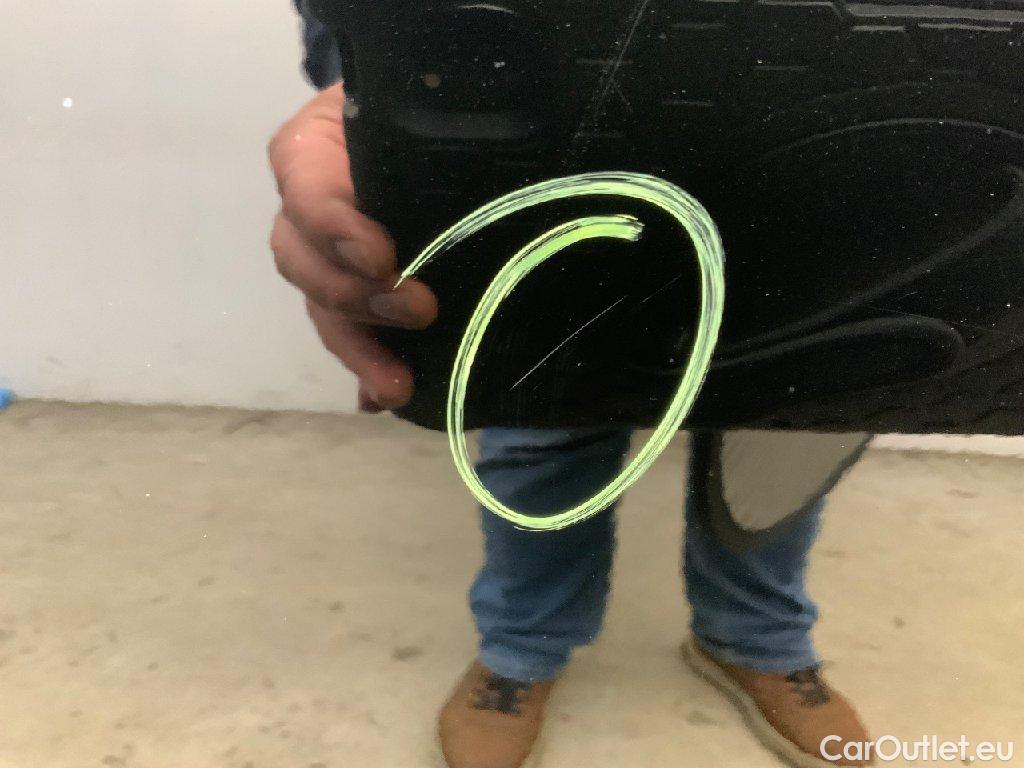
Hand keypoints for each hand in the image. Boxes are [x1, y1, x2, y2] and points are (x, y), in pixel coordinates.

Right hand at [267, 83, 436, 410]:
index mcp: (312, 150)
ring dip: (358, 351)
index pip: (305, 190)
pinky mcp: (354, 288)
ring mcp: (326, 253)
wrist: (429, 115)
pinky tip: (383, 400)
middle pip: (303, 264)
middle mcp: (307, 207)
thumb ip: (428, 123)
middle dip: (357, 300)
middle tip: (420, 313)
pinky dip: (365, 369)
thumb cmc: (423, 100)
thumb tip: (470, 151)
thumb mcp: (417, 97)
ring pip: (323, 308)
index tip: (384, 259)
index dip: (336, 230)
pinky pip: (348, 332)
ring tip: (395, 388)